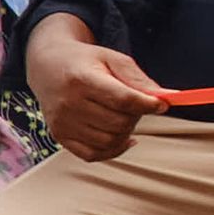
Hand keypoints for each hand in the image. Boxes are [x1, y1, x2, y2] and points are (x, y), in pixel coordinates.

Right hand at [28, 27, 155, 160]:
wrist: (46, 66)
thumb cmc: (83, 61)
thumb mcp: (112, 59)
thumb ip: (139, 79)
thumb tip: (168, 97)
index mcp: (81, 79)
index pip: (123, 100)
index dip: (148, 105)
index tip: (162, 104)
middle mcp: (68, 104)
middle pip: (118, 123)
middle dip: (136, 117)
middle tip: (137, 106)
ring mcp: (62, 123)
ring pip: (108, 141)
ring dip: (125, 133)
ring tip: (124, 118)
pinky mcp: (59, 136)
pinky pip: (92, 155)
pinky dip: (112, 151)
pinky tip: (122, 138)